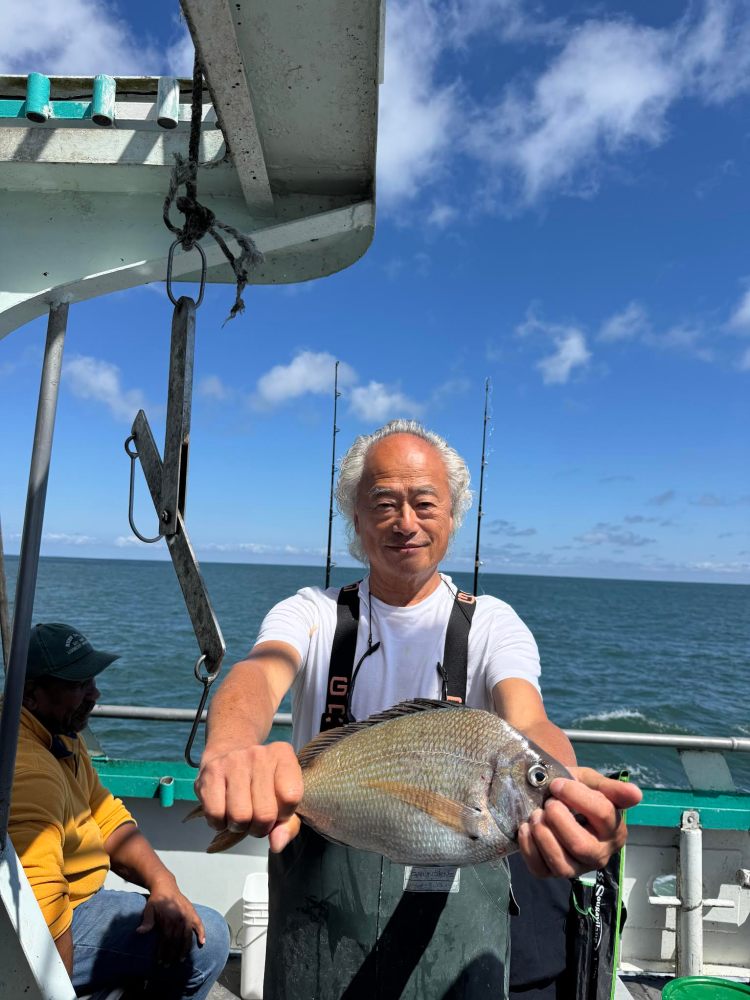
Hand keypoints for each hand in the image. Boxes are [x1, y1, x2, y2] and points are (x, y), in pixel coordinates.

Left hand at [136, 877, 204, 964]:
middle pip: (177, 940)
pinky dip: (202, 933)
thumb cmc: (156, 899)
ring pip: (188, 935)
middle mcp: (180, 918)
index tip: (160, 961)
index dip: (164, 952)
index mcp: (169, 918)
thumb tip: (139, 932)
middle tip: (168, 965)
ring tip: (182, 959)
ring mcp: (187, 915)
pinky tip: (202, 942)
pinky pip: (199, 924)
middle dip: (172, 954)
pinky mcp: (192, 912)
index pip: (167, 940)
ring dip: (185, 948)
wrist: (165, 885)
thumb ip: (146, 921)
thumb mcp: (149, 909)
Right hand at [194, 741, 303, 852]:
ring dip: (240, 826)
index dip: (284, 814)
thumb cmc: (262, 780)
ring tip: (241, 814)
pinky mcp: (210, 773)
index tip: (278, 809)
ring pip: (239, 817)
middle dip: (260, 827)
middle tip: (257, 818)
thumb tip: (276, 844)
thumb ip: (288, 824)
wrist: (229, 752)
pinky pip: (216, 815)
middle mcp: (259, 754)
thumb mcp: (284, 796)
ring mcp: (233, 761)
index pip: (291, 797)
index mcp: (283, 755)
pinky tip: (225, 812)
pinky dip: (219, 823)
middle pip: (264, 813)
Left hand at [518, 767, 641, 878]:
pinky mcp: (553, 873)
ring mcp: (576, 867)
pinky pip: (540, 870)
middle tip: (548, 804)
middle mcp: (599, 854)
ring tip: (535, 815)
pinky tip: (526, 828)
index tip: (557, 785)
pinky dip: (529, 848)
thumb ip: (611, 788)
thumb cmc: (576, 792)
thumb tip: (637, 795)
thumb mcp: (592, 783)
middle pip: (581, 846)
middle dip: (559, 821)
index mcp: (614, 830)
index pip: (602, 814)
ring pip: (562, 865)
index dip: (576, 796)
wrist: (552, 799)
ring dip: (543, 836)